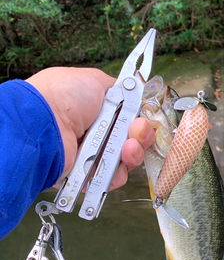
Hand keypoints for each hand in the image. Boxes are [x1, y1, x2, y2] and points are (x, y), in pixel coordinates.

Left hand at [27, 67, 153, 190]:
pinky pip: (112, 178)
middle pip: (131, 140)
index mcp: (98, 110)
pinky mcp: (86, 174)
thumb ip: (120, 89)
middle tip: (136, 131)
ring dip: (132, 153)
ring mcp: (91, 154)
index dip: (140, 120)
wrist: (45, 122)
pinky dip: (118, 172)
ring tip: (127, 148)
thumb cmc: (64, 96)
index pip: (129, 119)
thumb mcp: (96, 81)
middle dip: (140, 136)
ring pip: (125, 160)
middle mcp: (95, 132)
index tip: (142, 117)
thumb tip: (132, 91)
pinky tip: (118, 161)